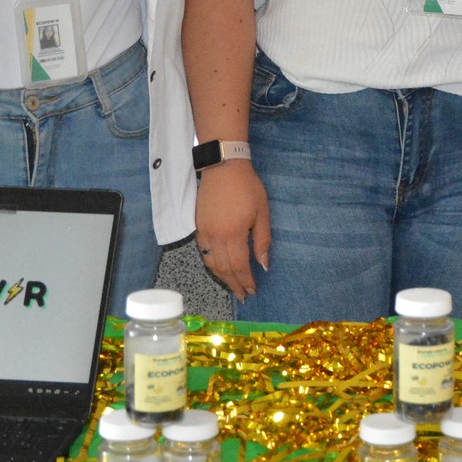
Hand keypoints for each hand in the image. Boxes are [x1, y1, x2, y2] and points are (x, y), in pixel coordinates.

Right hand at [194, 161, 269, 297]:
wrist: (223, 166)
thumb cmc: (247, 187)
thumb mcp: (262, 212)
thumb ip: (262, 240)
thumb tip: (263, 265)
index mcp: (234, 233)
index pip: (239, 266)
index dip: (246, 280)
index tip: (252, 291)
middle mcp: (216, 236)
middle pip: (224, 269)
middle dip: (234, 284)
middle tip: (243, 295)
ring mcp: (204, 232)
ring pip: (211, 263)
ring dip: (222, 278)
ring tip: (232, 286)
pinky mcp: (197, 226)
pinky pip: (203, 252)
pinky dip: (211, 264)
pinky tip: (219, 268)